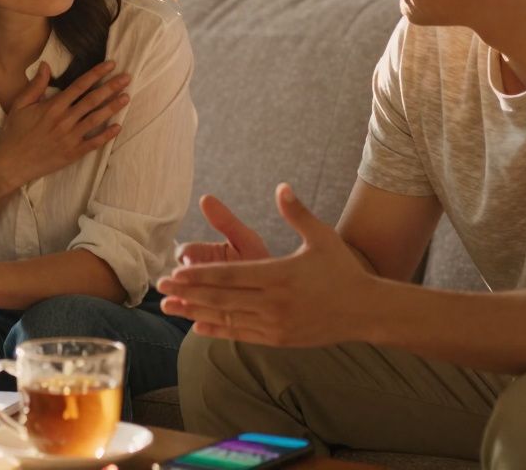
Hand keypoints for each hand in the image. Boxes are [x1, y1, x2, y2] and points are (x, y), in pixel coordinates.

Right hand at [0, 60, 129, 187]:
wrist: (11, 164)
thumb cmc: (14, 133)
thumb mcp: (20, 105)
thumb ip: (36, 85)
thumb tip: (45, 64)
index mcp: (53, 106)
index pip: (80, 85)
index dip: (96, 73)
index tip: (111, 64)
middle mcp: (64, 120)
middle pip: (92, 100)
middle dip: (111, 87)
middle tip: (127, 78)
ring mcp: (70, 137)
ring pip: (96, 119)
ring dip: (113, 107)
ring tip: (127, 97)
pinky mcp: (73, 153)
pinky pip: (94, 143)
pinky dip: (107, 135)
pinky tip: (118, 127)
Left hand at [158, 183, 372, 346]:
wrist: (366, 311)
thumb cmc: (343, 270)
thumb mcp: (322, 237)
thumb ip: (297, 213)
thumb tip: (281, 186)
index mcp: (279, 275)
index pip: (230, 276)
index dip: (200, 275)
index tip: (175, 272)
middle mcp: (274, 303)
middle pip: (221, 297)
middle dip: (188, 292)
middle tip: (159, 288)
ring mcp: (275, 324)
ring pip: (227, 318)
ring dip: (195, 312)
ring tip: (169, 308)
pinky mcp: (278, 339)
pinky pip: (241, 334)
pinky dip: (217, 330)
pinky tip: (197, 325)